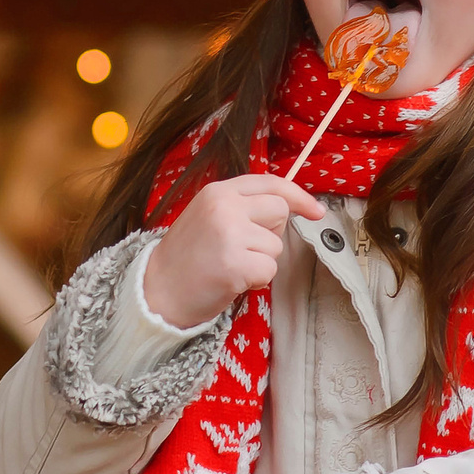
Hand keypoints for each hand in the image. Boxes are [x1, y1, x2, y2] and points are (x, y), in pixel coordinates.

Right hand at [141, 174, 323, 327]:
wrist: (157, 291)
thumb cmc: (187, 258)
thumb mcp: (208, 217)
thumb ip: (241, 207)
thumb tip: (290, 206)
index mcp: (217, 192)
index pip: (270, 182)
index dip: (298, 196)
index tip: (315, 210)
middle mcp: (224, 207)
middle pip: (280, 210)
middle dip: (272, 233)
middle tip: (244, 248)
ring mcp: (229, 234)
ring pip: (276, 245)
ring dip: (262, 261)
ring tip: (232, 265)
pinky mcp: (234, 263)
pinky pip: (269, 269)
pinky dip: (257, 280)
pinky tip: (233, 280)